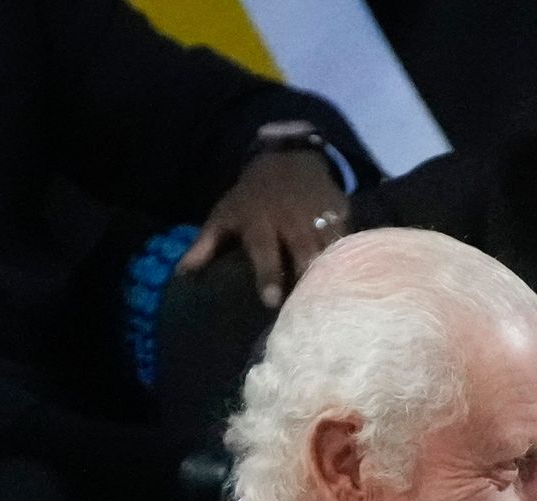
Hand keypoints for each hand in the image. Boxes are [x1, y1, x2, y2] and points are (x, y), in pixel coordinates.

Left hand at [176, 145, 346, 309]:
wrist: (286, 158)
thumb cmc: (251, 197)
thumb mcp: (225, 215)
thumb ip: (206, 245)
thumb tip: (182, 274)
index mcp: (260, 222)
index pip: (265, 253)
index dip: (268, 276)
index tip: (271, 301)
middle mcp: (291, 220)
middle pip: (304, 254)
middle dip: (308, 278)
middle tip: (311, 306)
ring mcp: (319, 215)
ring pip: (330, 248)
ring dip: (333, 273)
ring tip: (335, 299)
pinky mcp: (341, 211)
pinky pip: (349, 239)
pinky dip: (351, 257)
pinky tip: (354, 277)